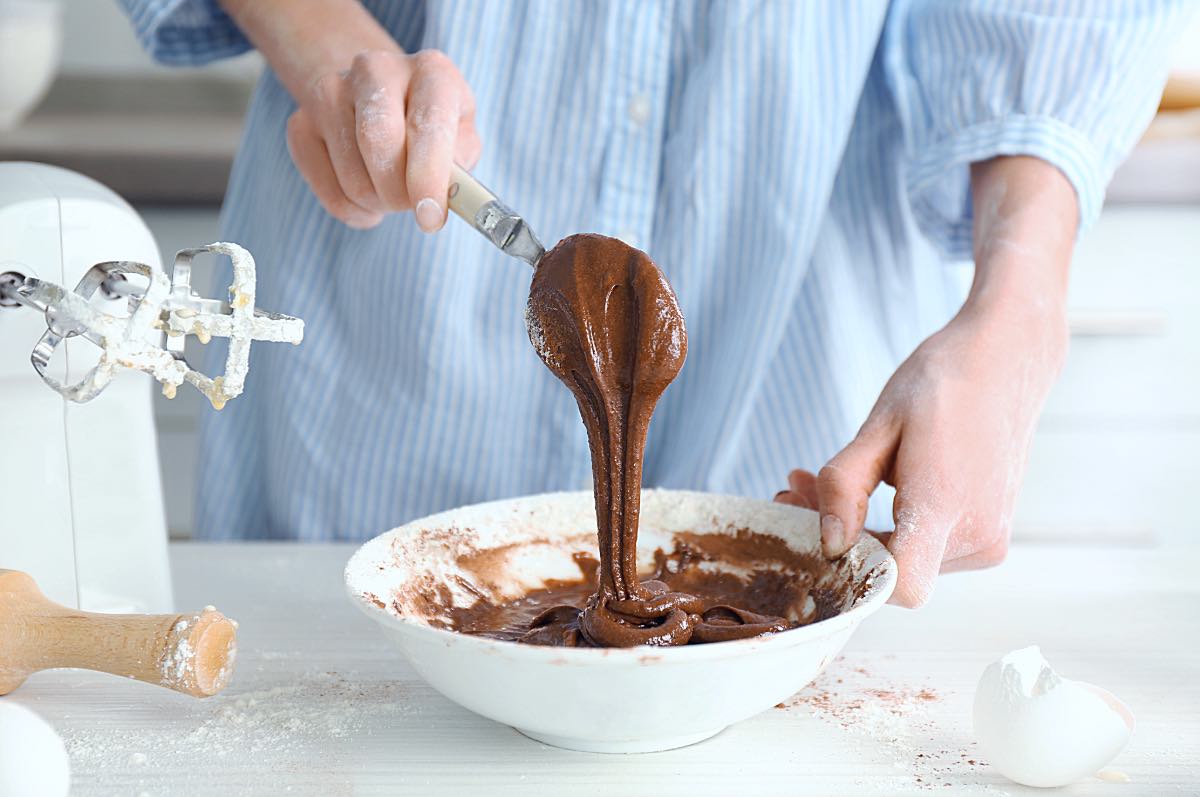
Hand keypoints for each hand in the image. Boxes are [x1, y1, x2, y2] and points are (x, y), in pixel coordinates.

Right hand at [287, 48, 480, 229]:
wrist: (380, 97)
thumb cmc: (430, 125)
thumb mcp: (460, 139)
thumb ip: (458, 170)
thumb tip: (440, 200)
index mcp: (430, 71)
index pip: (426, 125)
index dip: (429, 178)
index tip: (431, 218)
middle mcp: (377, 70)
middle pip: (378, 145)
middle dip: (399, 194)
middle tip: (412, 206)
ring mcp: (331, 92)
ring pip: (353, 179)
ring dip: (379, 204)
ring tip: (392, 192)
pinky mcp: (301, 123)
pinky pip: (328, 192)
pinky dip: (354, 212)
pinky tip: (368, 198)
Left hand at [777, 302, 1066, 605]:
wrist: (1006, 362)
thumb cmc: (941, 385)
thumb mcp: (878, 425)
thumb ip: (844, 487)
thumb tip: (828, 544)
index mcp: (945, 504)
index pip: (899, 585)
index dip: (851, 571)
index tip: (819, 529)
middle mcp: (976, 536)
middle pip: (890, 571)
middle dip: (837, 539)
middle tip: (794, 491)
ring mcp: (988, 542)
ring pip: (904, 562)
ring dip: (857, 530)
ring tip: (815, 482)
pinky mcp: (988, 538)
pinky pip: (925, 548)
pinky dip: (888, 526)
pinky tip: (863, 489)